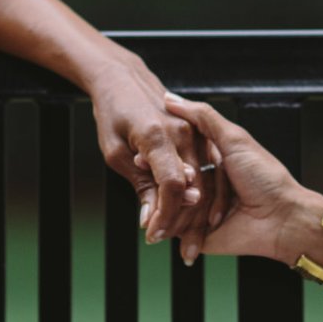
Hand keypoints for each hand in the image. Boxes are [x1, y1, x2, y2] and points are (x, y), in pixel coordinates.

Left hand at [85, 53, 216, 260]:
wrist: (123, 78)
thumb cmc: (113, 113)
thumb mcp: (115, 151)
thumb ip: (138, 184)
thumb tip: (148, 219)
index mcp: (156, 135)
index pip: (172, 184)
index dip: (167, 214)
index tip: (156, 233)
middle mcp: (182, 133)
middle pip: (193, 186)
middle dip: (183, 220)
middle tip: (170, 243)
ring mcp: (195, 132)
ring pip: (205, 181)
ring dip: (196, 213)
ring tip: (184, 239)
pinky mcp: (201, 134)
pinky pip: (208, 170)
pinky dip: (203, 195)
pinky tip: (193, 215)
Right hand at [161, 92, 320, 262]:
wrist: (282, 218)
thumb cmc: (266, 178)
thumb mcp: (234, 139)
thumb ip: (204, 118)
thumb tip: (171, 99)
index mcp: (212, 160)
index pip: (177, 155)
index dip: (158, 156)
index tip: (143, 155)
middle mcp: (206, 184)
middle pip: (170, 183)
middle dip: (156, 184)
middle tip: (147, 181)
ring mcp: (202, 210)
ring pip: (171, 208)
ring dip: (161, 209)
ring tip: (152, 209)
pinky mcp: (202, 234)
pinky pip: (179, 232)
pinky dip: (170, 230)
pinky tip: (159, 227)